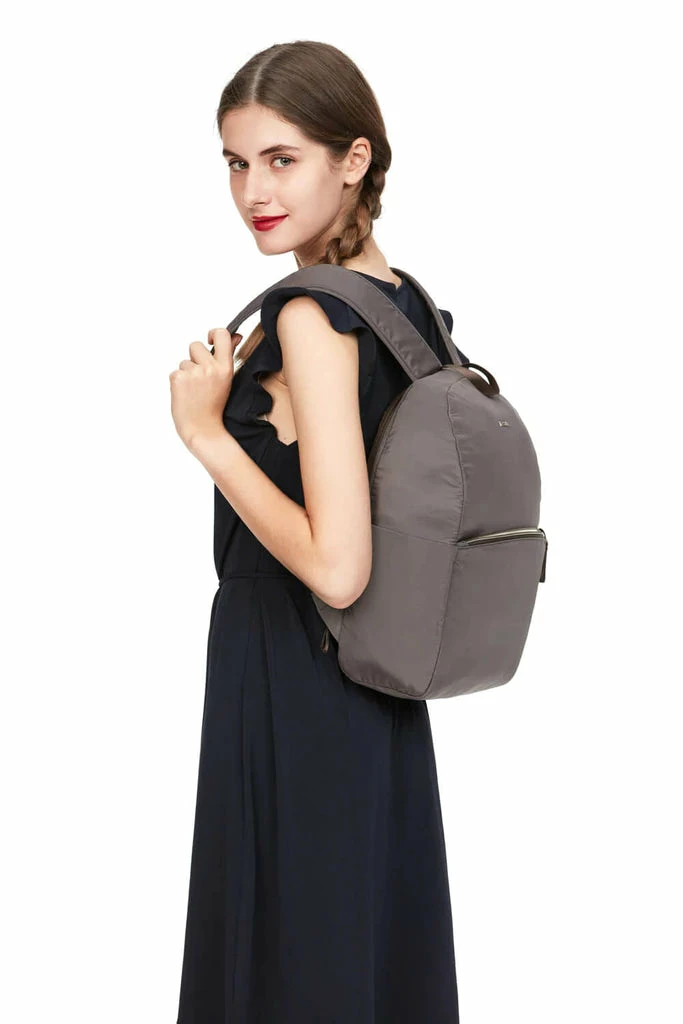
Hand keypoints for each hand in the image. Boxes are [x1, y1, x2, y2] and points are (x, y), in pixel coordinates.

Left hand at [169, 328, 241, 449]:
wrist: (203, 429)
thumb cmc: (214, 407)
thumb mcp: (226, 380)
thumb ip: (228, 355)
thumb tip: (236, 336)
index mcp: (225, 368)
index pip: (222, 334)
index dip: (213, 333)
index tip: (209, 340)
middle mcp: (210, 368)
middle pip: (195, 346)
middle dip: (194, 358)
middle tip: (199, 378)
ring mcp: (194, 373)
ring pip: (183, 361)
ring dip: (186, 372)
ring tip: (193, 390)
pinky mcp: (178, 378)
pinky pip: (175, 372)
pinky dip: (177, 382)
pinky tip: (185, 394)